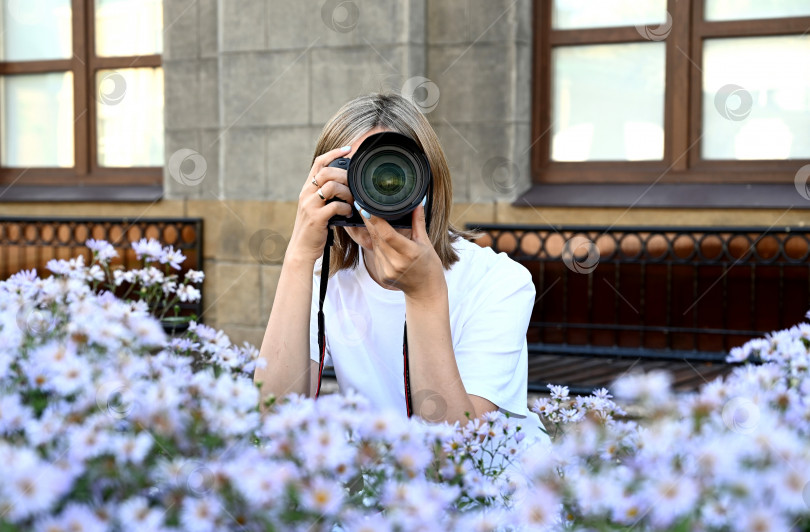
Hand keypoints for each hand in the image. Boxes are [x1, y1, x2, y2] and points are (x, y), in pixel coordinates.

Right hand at [287, 146, 353, 262]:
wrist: (301, 249)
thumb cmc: (313, 229)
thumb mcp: (315, 208)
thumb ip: (325, 196)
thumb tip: (344, 185)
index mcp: (307, 190)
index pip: (318, 163)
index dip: (333, 153)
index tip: (348, 149)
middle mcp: (306, 194)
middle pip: (327, 172)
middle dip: (344, 176)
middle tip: (354, 186)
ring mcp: (310, 206)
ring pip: (331, 187)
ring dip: (346, 193)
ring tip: (351, 202)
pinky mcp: (316, 218)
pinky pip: (335, 206)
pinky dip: (345, 208)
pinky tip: (348, 214)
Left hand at [358, 202, 445, 301]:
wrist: (425, 290)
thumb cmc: (429, 265)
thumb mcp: (426, 243)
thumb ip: (418, 222)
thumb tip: (418, 203)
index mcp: (409, 253)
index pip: (387, 234)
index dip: (375, 221)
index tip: (366, 208)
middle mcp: (396, 263)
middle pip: (377, 238)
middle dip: (369, 222)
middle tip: (363, 206)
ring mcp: (387, 271)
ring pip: (375, 245)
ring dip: (373, 233)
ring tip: (373, 221)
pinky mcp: (382, 276)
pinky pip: (376, 255)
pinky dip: (377, 245)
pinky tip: (381, 241)